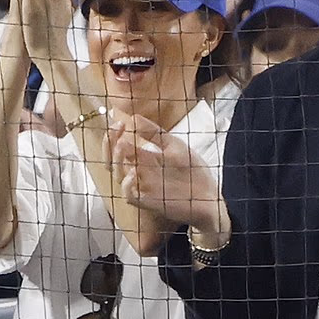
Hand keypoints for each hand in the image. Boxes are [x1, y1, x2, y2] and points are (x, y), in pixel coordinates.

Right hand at [105, 114, 225, 237]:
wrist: (209, 197)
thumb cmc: (192, 173)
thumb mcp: (174, 146)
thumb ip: (155, 134)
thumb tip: (133, 117)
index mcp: (144, 159)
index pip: (120, 146)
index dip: (115, 134)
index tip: (120, 122)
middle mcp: (140, 172)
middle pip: (113, 160)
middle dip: (109, 145)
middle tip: (116, 130)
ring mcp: (143, 187)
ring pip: (118, 176)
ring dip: (116, 160)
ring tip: (122, 144)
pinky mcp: (149, 202)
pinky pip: (130, 196)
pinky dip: (126, 185)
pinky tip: (133, 173)